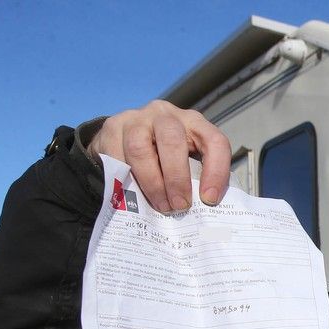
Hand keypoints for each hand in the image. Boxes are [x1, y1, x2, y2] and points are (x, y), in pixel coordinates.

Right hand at [89, 99, 230, 213]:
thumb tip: (203, 212)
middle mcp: (166, 115)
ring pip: (140, 148)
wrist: (126, 140)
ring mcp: (137, 118)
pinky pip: (116, 156)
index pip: (214, 140)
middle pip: (172, 140)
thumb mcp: (187, 162)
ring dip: (152, 183)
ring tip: (160, 205)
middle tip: (180, 205)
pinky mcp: (112, 127)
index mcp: (194, 123)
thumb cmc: (166, 158)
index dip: (216, 171)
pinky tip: (134, 195)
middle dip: (177, 178)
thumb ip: (196, 179)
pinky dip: (126, 180)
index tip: (210, 199)